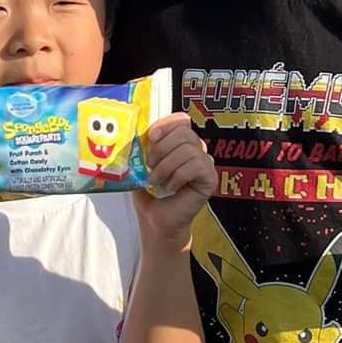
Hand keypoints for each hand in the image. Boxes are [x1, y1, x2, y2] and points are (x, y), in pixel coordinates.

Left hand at [133, 114, 217, 247]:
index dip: (167, 123)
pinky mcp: (210, 179)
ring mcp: (206, 164)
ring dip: (166, 166)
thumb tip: (131, 132)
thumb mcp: (141, 167)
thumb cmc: (150, 195)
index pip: (182, 120)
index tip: (151, 136)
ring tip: (156, 181)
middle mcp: (196, 151)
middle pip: (185, 132)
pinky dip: (178, 176)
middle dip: (162, 148)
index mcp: (181, 144)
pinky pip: (196, 166)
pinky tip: (171, 188)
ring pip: (188, 150)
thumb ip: (141, 148)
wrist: (156, 221)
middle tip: (149, 165)